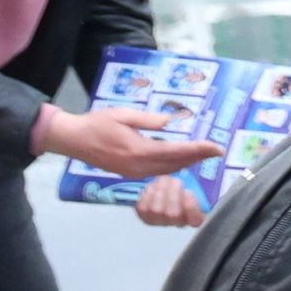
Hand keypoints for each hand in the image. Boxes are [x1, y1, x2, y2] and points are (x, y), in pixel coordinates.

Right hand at [41, 101, 224, 179]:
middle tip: (215, 150)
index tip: (216, 148)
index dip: (199, 150)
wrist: (73, 140)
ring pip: (169, 171)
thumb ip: (148, 120)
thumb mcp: (123, 115)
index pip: (177, 152)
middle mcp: (140, 166)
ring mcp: (135, 173)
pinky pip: (159, 172)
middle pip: (177, 165)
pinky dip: (173, 166)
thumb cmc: (97, 123)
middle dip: (198, 158)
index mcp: (139, 151)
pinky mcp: (131, 174)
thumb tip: (170, 122)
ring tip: (203, 154)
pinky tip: (181, 160)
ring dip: (187, 163)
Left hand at [134, 175, 205, 227]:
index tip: (188, 191)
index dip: (191, 207)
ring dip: (159, 191)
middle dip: (172, 193)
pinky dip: (148, 194)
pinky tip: (153, 187)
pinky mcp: (145, 216)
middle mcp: (177, 222)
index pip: (196, 220)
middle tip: (173, 180)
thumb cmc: (180, 185)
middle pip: (173, 214)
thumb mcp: (194, 181)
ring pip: (157, 210)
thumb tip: (214, 161)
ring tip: (162, 180)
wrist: (163, 186)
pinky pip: (144, 207)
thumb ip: (199, 179)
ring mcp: (160, 221)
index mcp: (194, 215)